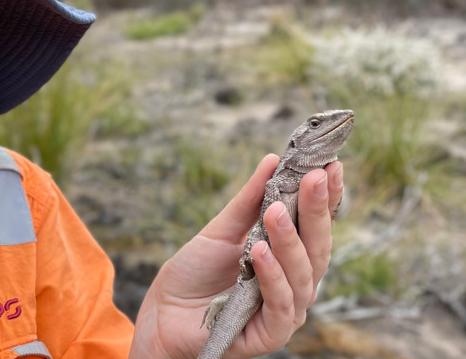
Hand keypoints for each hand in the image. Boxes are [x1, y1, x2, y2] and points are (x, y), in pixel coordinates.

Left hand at [129, 154, 343, 358]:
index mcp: (288, 258)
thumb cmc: (195, 272)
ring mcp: (286, 310)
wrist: (162, 312)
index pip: (316, 226)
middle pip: (316, 246)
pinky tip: (260, 252)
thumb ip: (249, 200)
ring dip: (289, 241)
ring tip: (274, 212)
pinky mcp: (270, 334)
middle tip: (314, 178)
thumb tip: (273, 160)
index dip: (327, 198)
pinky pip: (280, 305)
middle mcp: (295, 283)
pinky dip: (272, 276)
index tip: (331, 165)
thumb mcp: (221, 229)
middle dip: (316, 210)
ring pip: (301, 274)